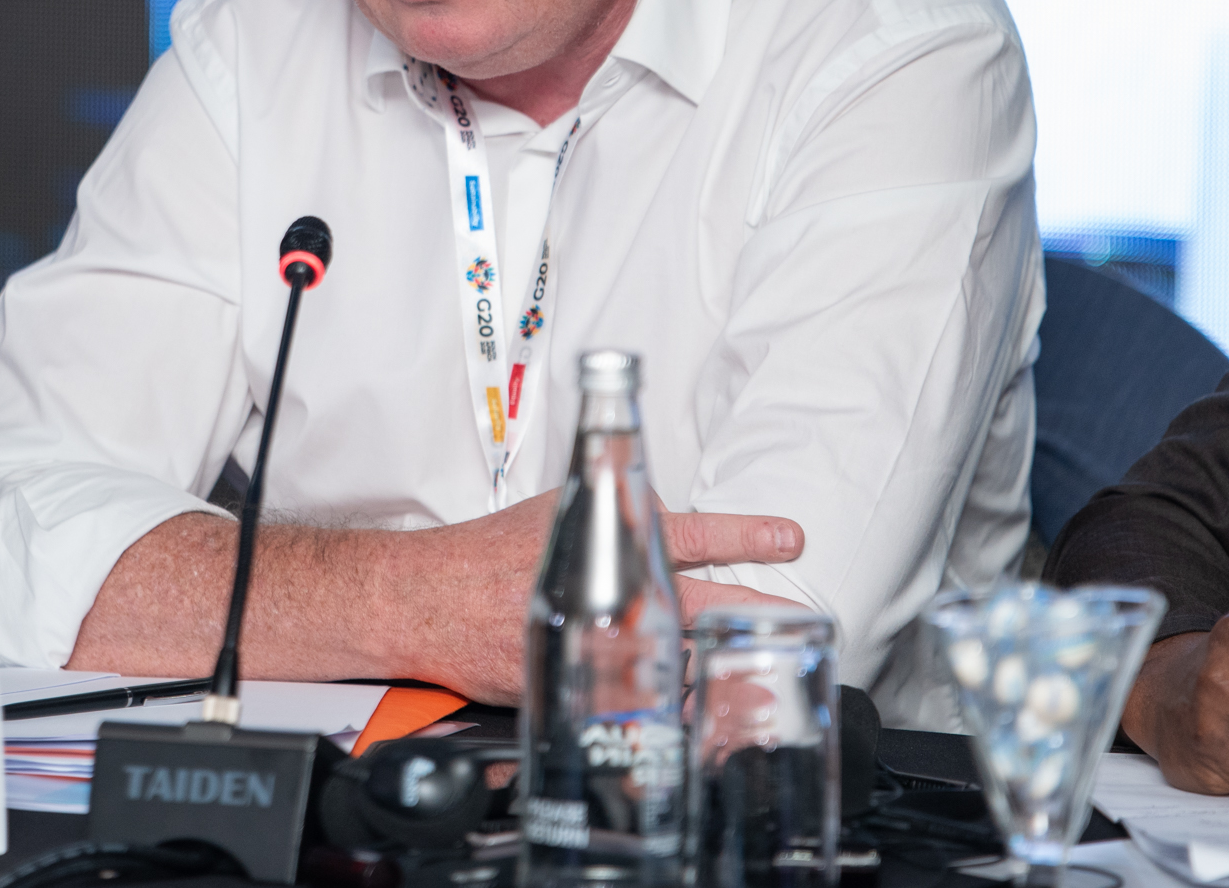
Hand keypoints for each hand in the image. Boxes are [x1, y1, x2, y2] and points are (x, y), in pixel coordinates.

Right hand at [377, 493, 805, 704]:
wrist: (428, 598)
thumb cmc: (488, 553)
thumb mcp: (559, 509)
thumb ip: (615, 513)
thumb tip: (663, 516)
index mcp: (612, 539)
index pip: (695, 533)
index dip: (748, 536)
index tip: (789, 538)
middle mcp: (611, 589)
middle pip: (703, 603)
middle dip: (757, 612)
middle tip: (800, 619)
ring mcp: (596, 639)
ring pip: (677, 659)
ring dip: (724, 672)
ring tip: (765, 684)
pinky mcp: (576, 680)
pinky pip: (635, 699)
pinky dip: (669, 709)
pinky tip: (700, 718)